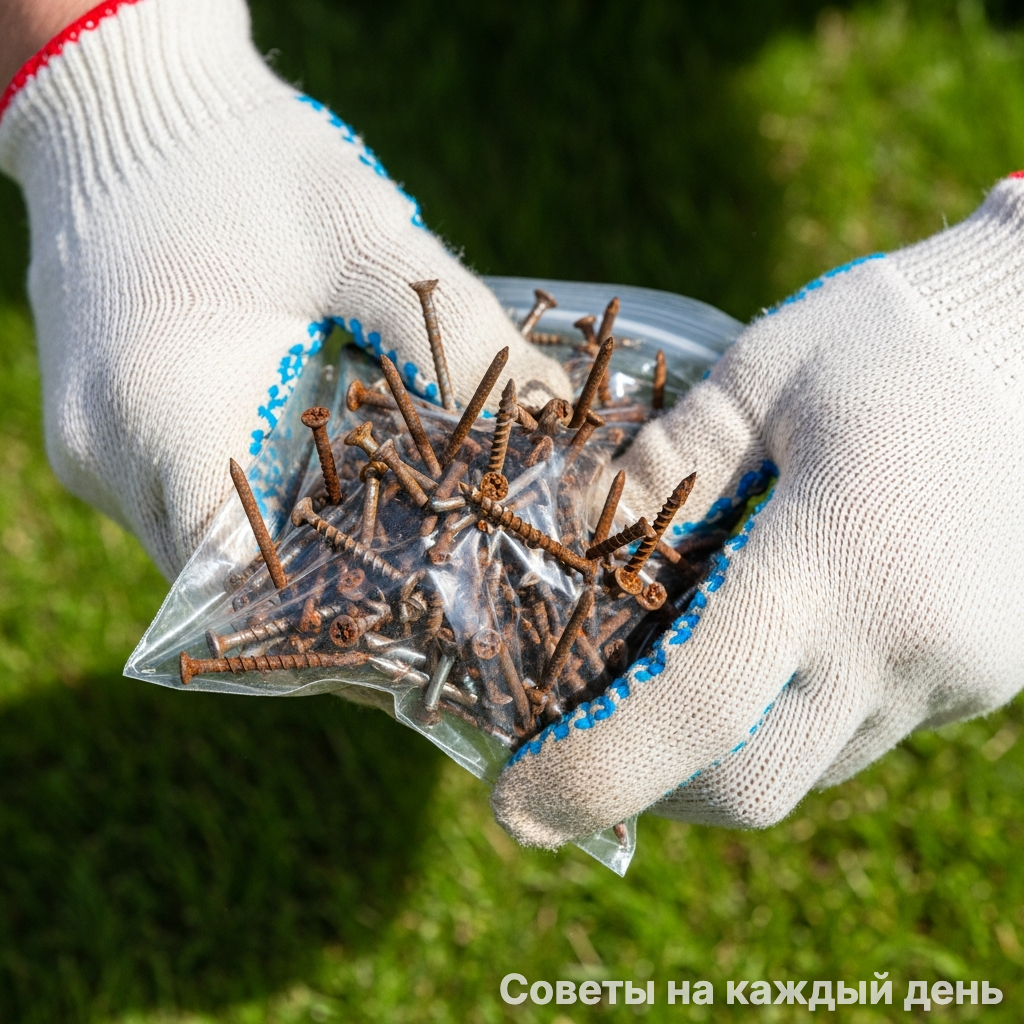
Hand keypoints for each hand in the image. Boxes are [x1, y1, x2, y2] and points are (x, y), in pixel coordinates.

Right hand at [0, 0, 568, 578]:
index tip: (423, 614)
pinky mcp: (109, 441)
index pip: (246, 575)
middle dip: (329, 596)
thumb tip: (558, 417)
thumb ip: (453, 331)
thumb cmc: (246, 163)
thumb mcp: (361, 234)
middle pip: (229, 583)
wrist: (131, 114)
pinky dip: (259, 515)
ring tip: (391, 547)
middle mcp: (110, 457)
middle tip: (427, 592)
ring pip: (207, 555)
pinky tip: (326, 492)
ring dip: (295, 556)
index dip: (336, 611)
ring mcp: (98, 455)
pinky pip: (187, 510)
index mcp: (162, 409)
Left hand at [493, 178, 1023, 847]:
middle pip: (751, 782)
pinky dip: (796, 716)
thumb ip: (660, 462)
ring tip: (675, 684)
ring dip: (726, 749)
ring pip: (810, 765)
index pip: (693, 709)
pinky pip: (865, 730)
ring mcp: (958, 672)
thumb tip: (575, 530)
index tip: (519, 809)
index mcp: (834, 559)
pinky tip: (776, 644)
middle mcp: (904, 644)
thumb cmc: (894, 337)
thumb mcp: (759, 372)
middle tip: (589, 742)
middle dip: (652, 784)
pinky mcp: (986, 673)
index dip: (592, 774)